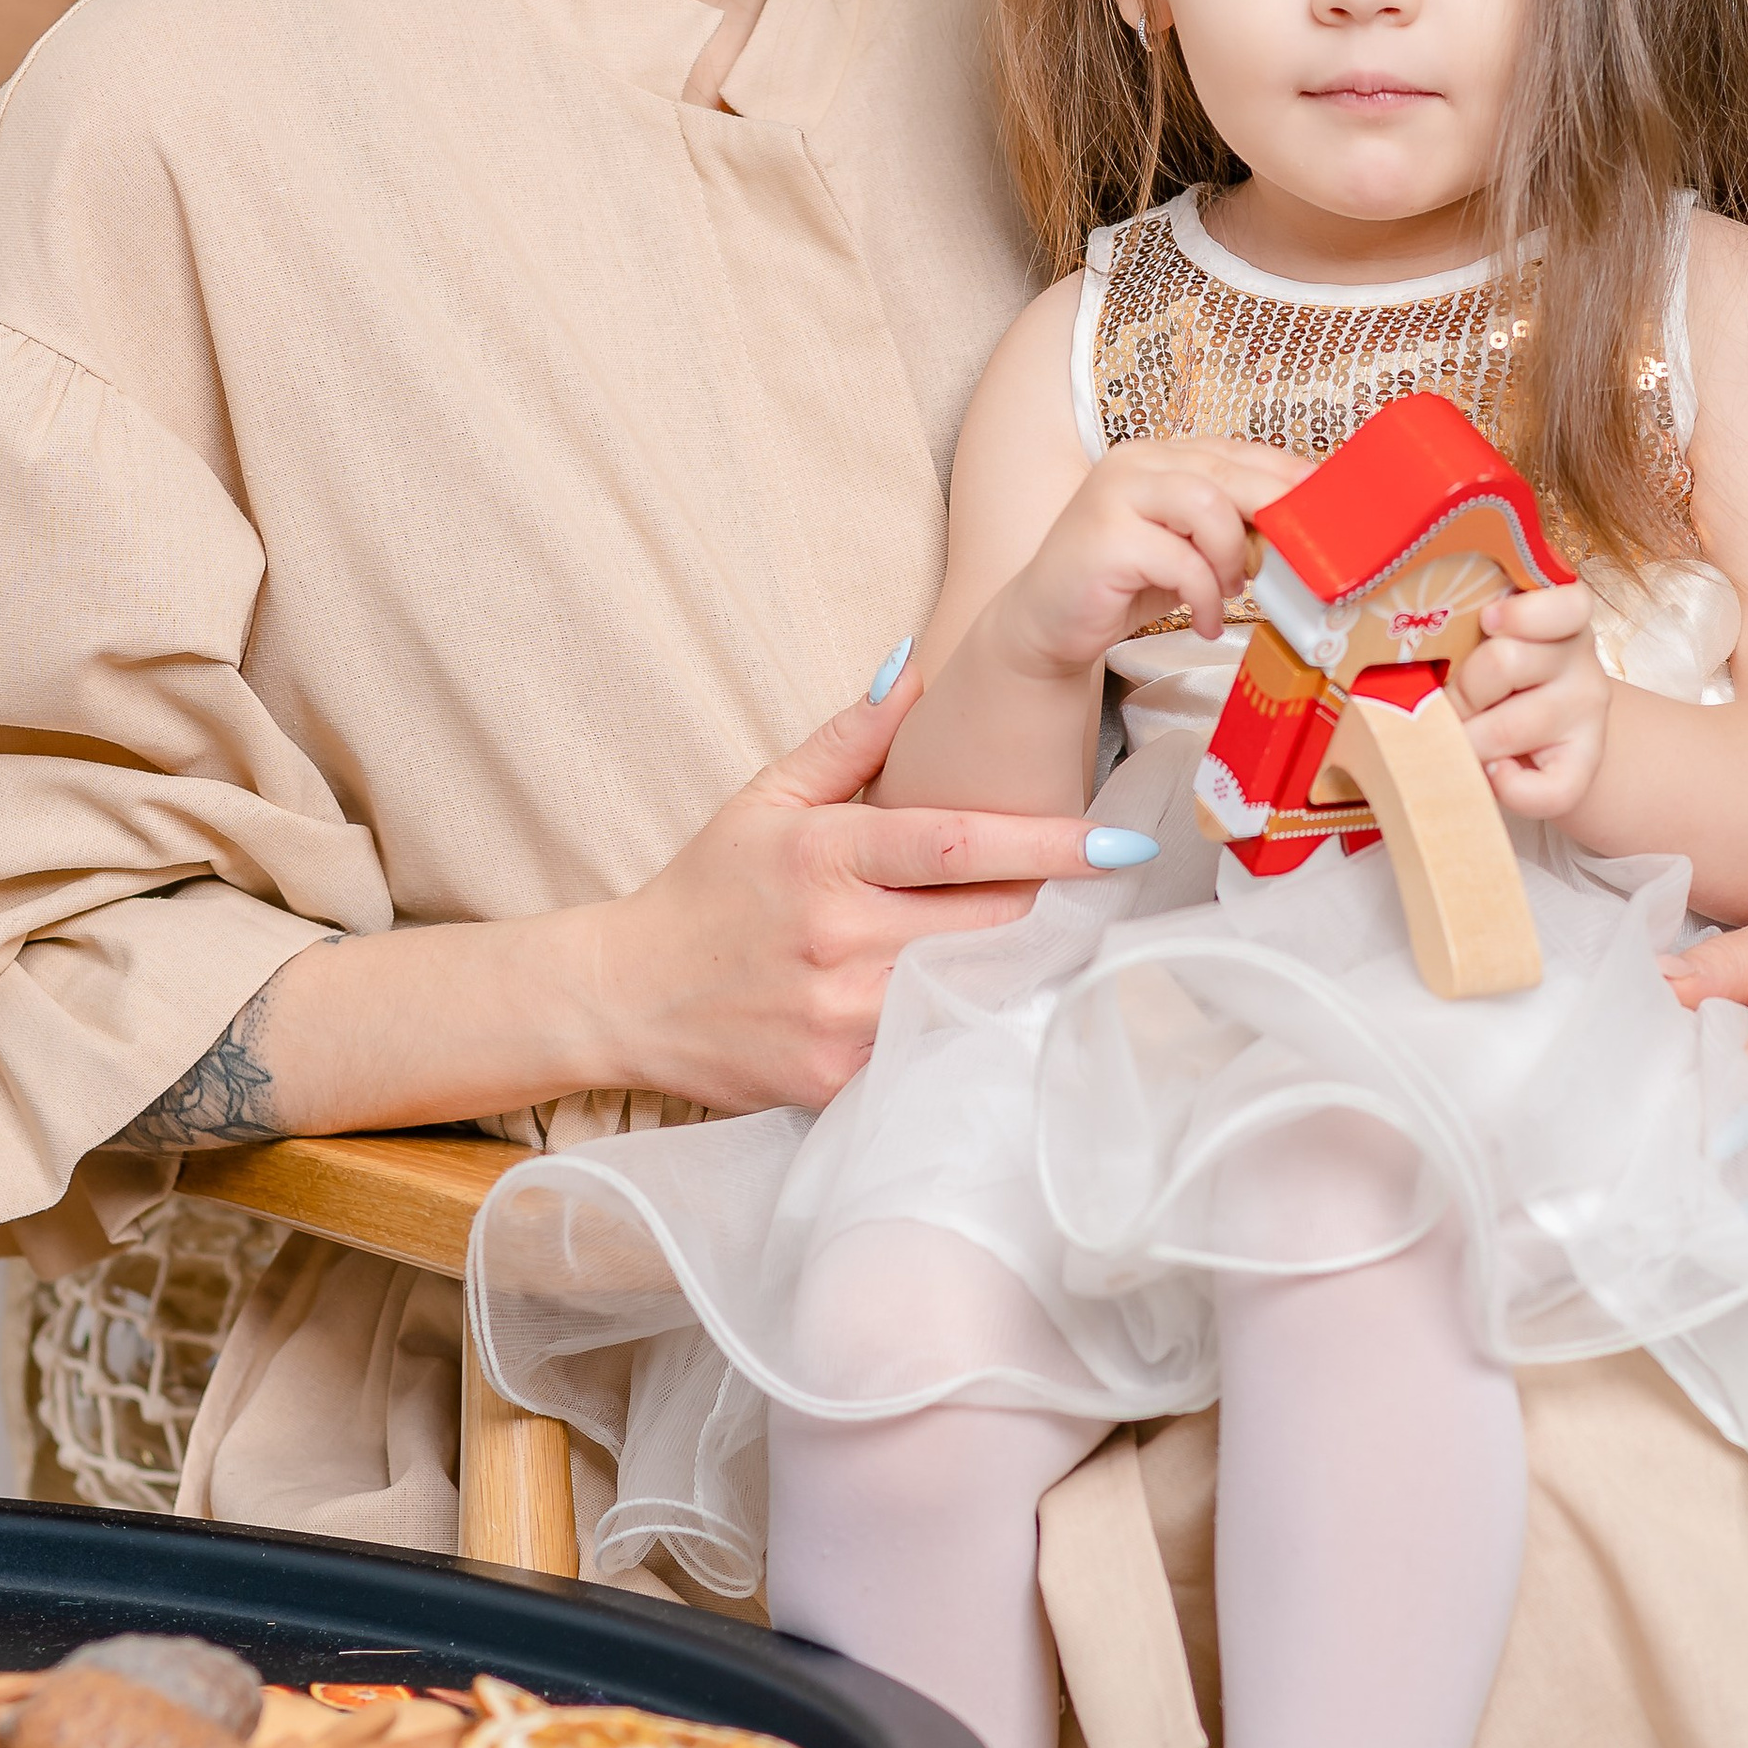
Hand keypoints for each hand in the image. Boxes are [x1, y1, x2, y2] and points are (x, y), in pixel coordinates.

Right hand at [586, 666, 1131, 1111]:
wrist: (625, 998)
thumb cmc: (706, 890)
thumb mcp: (766, 799)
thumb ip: (849, 739)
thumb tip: (916, 667)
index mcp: (824, 857)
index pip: (956, 844)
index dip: (1047, 843)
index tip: (1121, 841)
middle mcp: (837, 938)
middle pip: (987, 923)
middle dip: (1045, 907)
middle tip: (1089, 894)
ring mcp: (839, 1017)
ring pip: (968, 990)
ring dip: (1012, 967)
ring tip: (1043, 945)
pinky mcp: (836, 1081)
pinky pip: (929, 1050)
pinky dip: (960, 1024)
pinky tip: (973, 1006)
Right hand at [992, 441, 1303, 679]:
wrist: (1045, 622)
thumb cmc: (1122, 583)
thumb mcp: (1186, 547)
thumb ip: (1228, 527)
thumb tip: (1299, 530)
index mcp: (1159, 456)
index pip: (1237, 452)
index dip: (1288, 476)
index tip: (1327, 507)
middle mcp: (1136, 463)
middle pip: (1229, 471)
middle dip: (1276, 513)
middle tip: (1300, 556)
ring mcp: (1115, 495)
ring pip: (1207, 505)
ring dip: (1232, 556)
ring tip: (1228, 591)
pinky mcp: (1105, 539)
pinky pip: (1181, 562)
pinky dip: (1204, 597)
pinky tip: (1202, 619)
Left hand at [1452, 582, 1609, 820]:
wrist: (1547, 733)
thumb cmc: (1501, 679)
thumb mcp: (1489, 643)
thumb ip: (1469, 637)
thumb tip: (1421, 681)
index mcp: (1560, 619)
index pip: (1566, 606)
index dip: (1520, 615)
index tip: (1487, 621)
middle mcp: (1581, 661)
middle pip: (1503, 664)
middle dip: (1460, 692)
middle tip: (1451, 704)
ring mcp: (1587, 714)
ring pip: (1506, 728)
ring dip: (1469, 741)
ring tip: (1464, 738)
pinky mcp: (1586, 765)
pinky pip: (1544, 791)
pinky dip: (1509, 789)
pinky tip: (1497, 772)